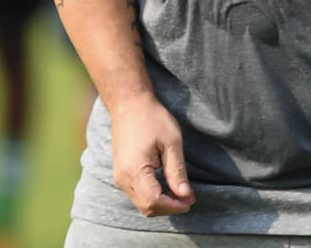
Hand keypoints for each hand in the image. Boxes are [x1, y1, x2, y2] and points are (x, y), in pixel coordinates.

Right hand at [109, 95, 194, 217]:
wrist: (129, 104)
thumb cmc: (151, 119)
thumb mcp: (171, 142)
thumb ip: (177, 171)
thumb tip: (185, 195)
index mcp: (134, 170)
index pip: (154, 202)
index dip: (174, 206)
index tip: (191, 200)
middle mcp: (123, 178)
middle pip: (147, 207)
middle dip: (169, 207)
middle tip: (189, 197)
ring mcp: (119, 176)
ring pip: (141, 203)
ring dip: (161, 203)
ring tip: (181, 193)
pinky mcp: (120, 173)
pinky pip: (136, 194)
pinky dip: (152, 196)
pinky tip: (166, 187)